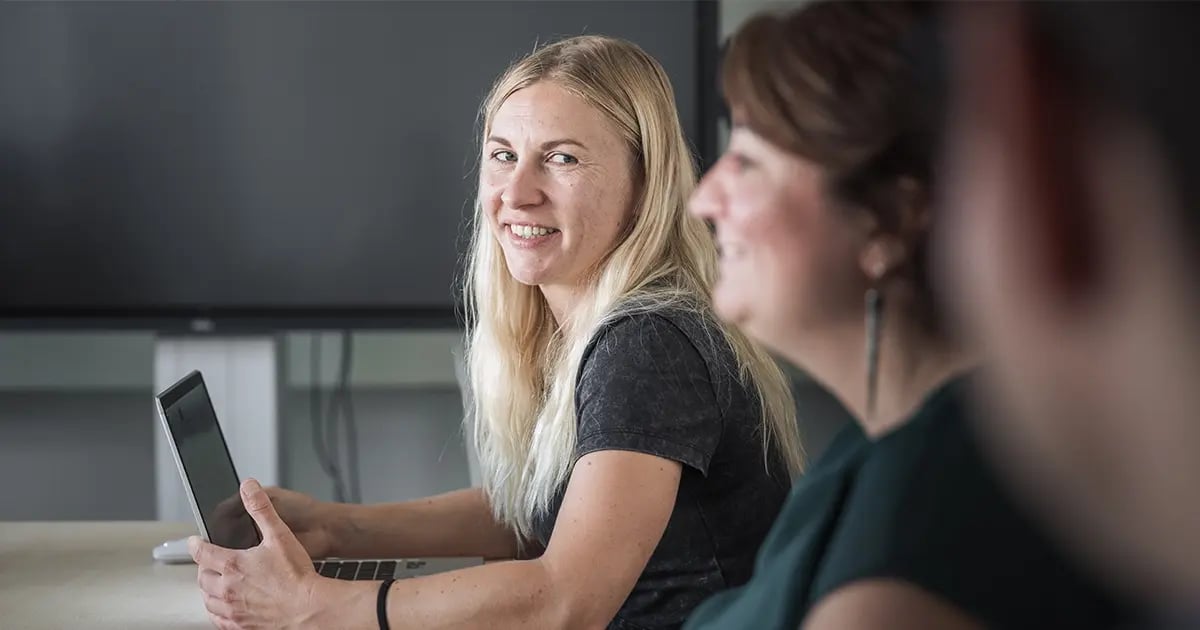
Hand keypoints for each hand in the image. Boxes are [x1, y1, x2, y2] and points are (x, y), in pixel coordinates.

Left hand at [190, 479, 340, 628]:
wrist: (308, 608)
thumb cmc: (296, 576)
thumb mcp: (280, 534)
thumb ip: (261, 509)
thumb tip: (249, 488)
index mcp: (233, 565)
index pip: (202, 553)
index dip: (195, 544)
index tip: (195, 541)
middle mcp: (228, 589)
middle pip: (202, 578)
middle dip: (203, 568)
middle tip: (209, 563)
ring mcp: (233, 610)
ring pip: (207, 601)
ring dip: (208, 591)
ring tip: (214, 584)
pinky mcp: (241, 625)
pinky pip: (218, 621)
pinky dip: (216, 613)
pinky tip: (224, 609)